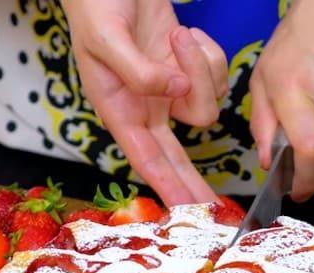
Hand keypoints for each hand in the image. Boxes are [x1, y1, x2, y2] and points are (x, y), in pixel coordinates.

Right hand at [62, 0, 228, 205]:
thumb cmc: (98, 5)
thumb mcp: (108, 38)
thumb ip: (139, 71)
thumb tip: (175, 92)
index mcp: (118, 108)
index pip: (146, 158)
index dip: (168, 187)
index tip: (188, 211)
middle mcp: (145, 107)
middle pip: (177, 156)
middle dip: (195, 180)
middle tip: (216, 208)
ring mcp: (169, 90)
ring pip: (206, 105)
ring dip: (202, 70)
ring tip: (178, 35)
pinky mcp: (187, 70)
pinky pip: (216, 76)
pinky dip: (208, 54)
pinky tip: (186, 34)